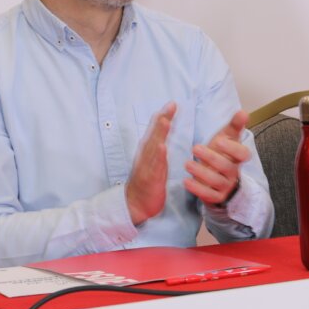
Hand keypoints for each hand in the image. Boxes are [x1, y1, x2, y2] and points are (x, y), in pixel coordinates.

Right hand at [126, 102, 174, 225]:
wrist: (136, 204)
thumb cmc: (149, 183)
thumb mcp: (156, 164)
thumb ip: (161, 150)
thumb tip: (167, 136)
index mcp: (149, 152)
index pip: (157, 131)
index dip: (164, 117)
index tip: (173, 104)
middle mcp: (146, 156)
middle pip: (154, 134)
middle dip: (162, 119)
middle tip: (170, 105)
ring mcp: (146, 166)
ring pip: (153, 147)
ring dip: (159, 133)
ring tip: (166, 120)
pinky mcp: (149, 178)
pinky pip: (154, 166)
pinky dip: (158, 156)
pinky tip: (162, 147)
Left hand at [185, 110, 249, 205]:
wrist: (219, 178)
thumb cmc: (221, 154)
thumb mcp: (227, 139)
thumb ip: (234, 126)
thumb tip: (243, 112)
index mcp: (237, 157)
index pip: (243, 154)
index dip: (233, 149)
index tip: (219, 141)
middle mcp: (233, 172)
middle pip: (227, 167)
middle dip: (211, 158)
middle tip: (195, 148)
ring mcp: (225, 186)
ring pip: (217, 181)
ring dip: (202, 172)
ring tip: (187, 164)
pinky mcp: (216, 196)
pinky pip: (209, 195)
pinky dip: (197, 189)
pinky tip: (186, 181)